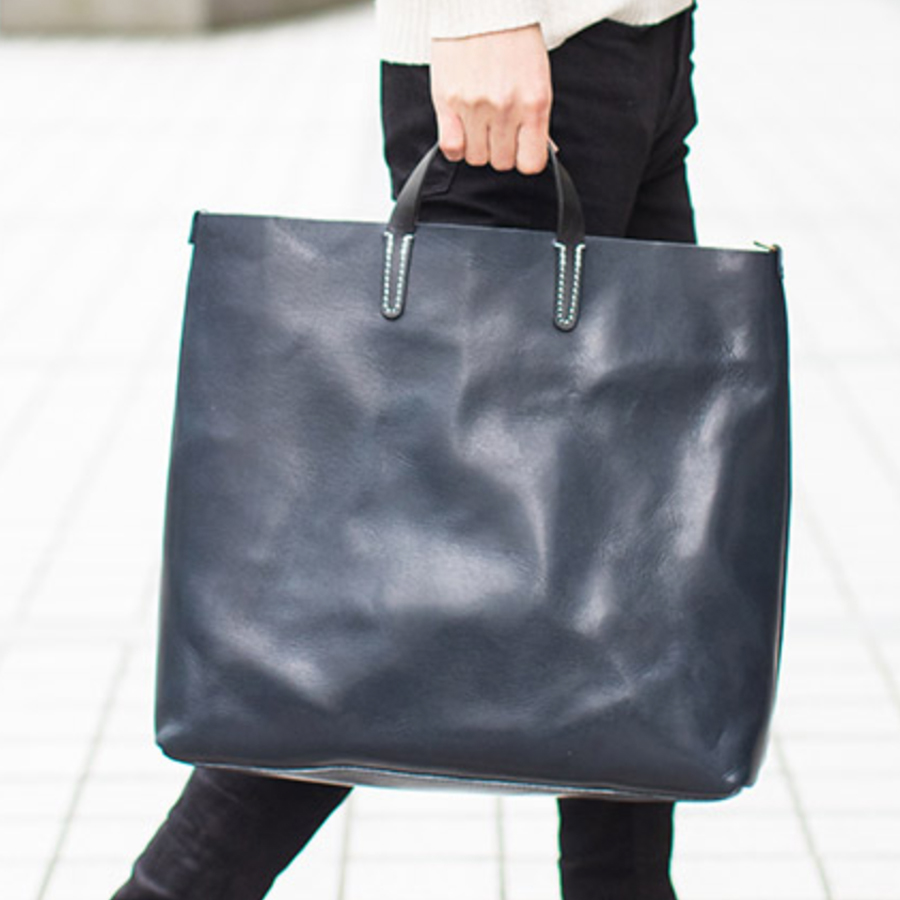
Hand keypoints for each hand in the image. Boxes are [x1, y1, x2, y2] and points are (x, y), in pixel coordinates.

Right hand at [430, 24, 552, 174]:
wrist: (483, 5)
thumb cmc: (513, 38)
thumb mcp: (537, 77)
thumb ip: (537, 117)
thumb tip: (542, 149)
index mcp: (535, 103)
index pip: (531, 163)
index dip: (525, 159)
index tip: (520, 150)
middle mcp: (506, 108)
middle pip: (501, 162)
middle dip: (500, 150)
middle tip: (497, 128)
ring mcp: (475, 106)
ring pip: (476, 158)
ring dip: (477, 147)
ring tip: (478, 123)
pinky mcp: (448, 101)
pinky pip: (451, 148)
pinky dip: (456, 146)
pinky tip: (460, 130)